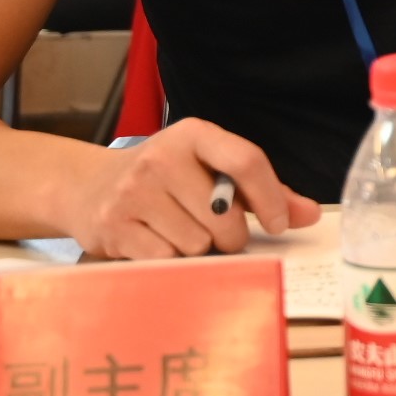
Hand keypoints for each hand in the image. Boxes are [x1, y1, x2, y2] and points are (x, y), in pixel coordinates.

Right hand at [60, 119, 316, 260]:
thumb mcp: (209, 168)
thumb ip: (261, 189)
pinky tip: (158, 243)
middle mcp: (161, 158)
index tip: (277, 224)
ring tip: (180, 232)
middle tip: (219, 233)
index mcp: (193, 134)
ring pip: (197, 243)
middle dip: (230, 235)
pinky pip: (166, 260)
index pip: (246, 160)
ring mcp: (133, 192)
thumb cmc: (165, 179)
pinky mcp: (114, 226)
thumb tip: (309, 214)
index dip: (271, 198)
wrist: (86, 186)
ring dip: (198, 249)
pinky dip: (171, 261)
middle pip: (224, 215)